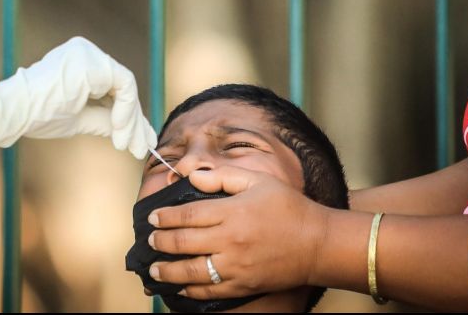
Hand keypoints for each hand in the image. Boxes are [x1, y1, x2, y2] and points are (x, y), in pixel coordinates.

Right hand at [0, 36, 156, 157]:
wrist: (16, 111)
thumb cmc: (37, 116)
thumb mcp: (79, 119)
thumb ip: (104, 120)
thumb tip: (130, 133)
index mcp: (79, 63)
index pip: (112, 89)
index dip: (126, 117)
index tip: (133, 144)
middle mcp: (86, 52)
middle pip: (122, 88)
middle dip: (134, 121)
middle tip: (141, 148)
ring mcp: (90, 54)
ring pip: (126, 88)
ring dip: (130, 120)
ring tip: (128, 146)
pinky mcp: (94, 62)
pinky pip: (124, 85)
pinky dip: (126, 109)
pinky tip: (118, 130)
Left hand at [146, 166, 328, 299]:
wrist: (318, 243)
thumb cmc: (289, 208)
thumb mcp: (258, 181)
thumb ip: (223, 177)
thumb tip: (192, 176)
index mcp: (232, 212)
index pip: (188, 214)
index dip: (165, 216)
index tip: (152, 217)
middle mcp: (230, 241)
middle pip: (183, 243)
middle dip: (160, 241)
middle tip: (149, 239)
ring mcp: (236, 267)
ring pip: (192, 271)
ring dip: (168, 270)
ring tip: (154, 267)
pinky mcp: (244, 286)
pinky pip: (211, 291)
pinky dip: (191, 290)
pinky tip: (180, 287)